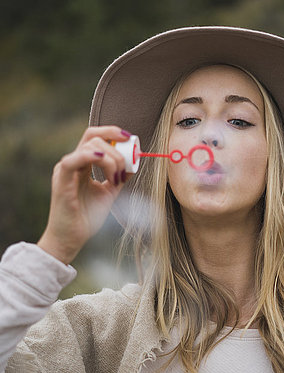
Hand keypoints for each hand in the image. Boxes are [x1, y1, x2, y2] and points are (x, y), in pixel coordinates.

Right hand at [37, 126, 132, 264]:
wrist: (71, 239)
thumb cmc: (86, 218)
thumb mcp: (108, 193)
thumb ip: (119, 177)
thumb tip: (134, 163)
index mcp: (82, 164)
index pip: (95, 137)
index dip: (112, 133)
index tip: (130, 139)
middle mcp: (73, 163)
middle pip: (93, 137)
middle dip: (117, 149)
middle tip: (125, 170)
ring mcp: (66, 170)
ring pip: (89, 146)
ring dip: (111, 159)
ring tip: (116, 180)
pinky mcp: (61, 181)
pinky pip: (72, 160)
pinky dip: (90, 156)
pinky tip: (102, 159)